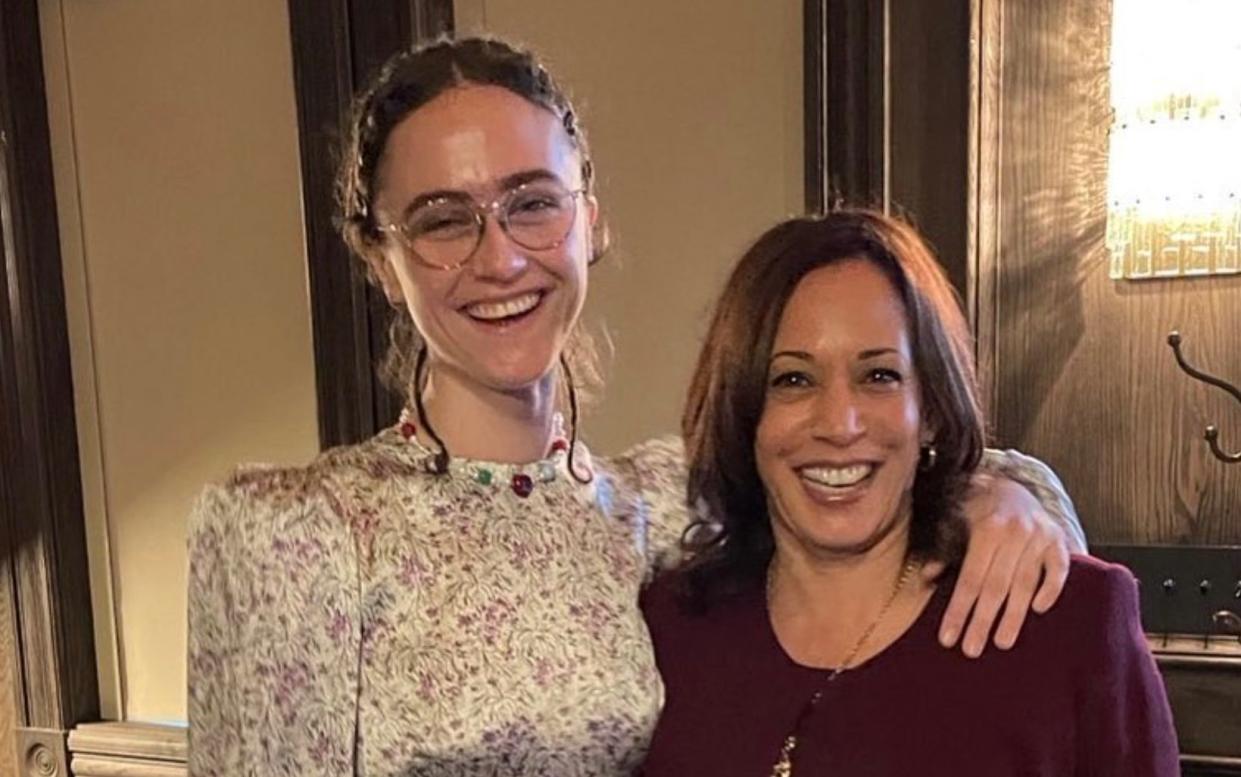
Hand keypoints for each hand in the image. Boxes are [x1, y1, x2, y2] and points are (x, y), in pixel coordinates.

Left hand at [925, 472, 1071, 657]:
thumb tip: (926, 577)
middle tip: (972, 649)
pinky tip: (1039, 610)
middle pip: (996, 586)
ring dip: (1013, 616)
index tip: (948, 638)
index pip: (970, 579)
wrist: (1011, 484)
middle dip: (982, 621)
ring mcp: (1040, 536)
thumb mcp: (954, 521)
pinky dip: (1050, 589)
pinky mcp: (1059, 540)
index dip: (959, 610)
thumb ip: (943, 550)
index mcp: (985, 529)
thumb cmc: (976, 509)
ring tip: (1002, 642)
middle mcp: (1015, 533)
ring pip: (1025, 583)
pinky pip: (1058, 570)